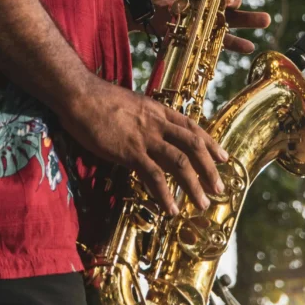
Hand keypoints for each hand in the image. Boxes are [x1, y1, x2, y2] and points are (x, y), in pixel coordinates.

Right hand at [60, 76, 228, 215]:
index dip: (210, 143)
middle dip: (210, 168)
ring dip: (194, 185)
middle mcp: (157, 123)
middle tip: (220, 189)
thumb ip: (144, 119)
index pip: (192, 127)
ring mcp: (145, 137)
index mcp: (158, 110)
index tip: (223, 158)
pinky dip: (164, 194)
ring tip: (203, 204)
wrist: (80, 95)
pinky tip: (170, 209)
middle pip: (193, 145)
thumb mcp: (131, 105)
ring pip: (180, 162)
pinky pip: (153, 176)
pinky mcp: (129, 151)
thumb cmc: (99, 100)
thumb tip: (150, 133)